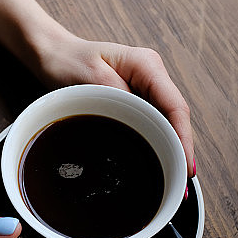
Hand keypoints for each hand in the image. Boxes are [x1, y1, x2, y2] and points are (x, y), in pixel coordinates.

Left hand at [0, 0, 194, 177]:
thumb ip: (117, 97)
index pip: (175, 107)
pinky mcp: (135, 97)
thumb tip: (140, 121)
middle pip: (176, 117)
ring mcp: (145, 86)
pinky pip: (152, 121)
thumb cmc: (66, 60)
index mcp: (146, 65)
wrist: (51, 53)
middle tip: (181, 185)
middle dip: (181, 150)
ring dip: (171, 148)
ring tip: (174, 179)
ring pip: (167, 121)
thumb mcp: (89, 78)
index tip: (186, 166)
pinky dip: (156, 141)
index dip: (183, 139)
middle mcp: (151, 75)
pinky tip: (158, 160)